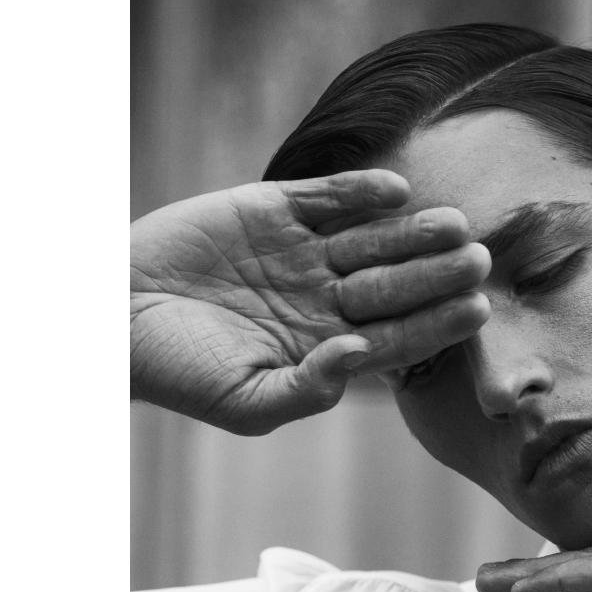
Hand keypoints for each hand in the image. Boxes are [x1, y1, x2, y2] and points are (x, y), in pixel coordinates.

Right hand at [131, 171, 489, 433]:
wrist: (113, 313)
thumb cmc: (178, 371)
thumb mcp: (244, 401)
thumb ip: (306, 390)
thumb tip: (358, 356)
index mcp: (326, 346)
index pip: (397, 335)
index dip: (437, 322)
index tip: (478, 310)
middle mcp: (325, 297)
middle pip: (395, 283)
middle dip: (436, 273)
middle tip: (479, 259)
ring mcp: (303, 251)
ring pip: (371, 238)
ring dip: (412, 231)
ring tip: (451, 223)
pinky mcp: (275, 208)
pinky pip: (328, 197)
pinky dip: (358, 192)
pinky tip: (395, 190)